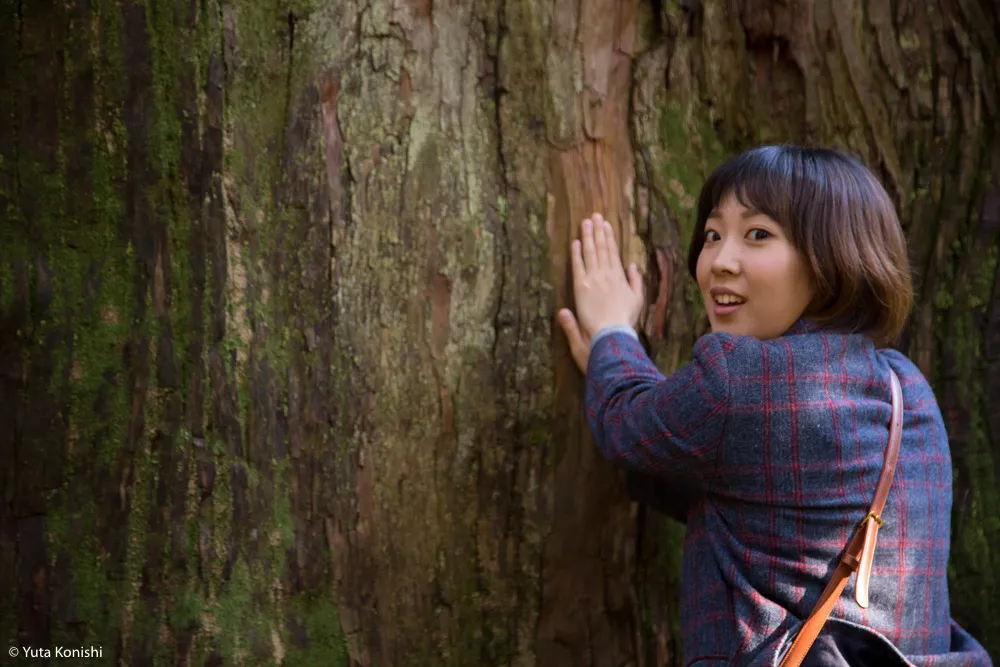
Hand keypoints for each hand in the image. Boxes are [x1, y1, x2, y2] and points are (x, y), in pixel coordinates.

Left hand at [558, 213, 643, 372]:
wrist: (613, 331)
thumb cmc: (626, 319)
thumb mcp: (637, 299)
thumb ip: (636, 281)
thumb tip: (634, 266)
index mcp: (619, 276)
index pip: (613, 252)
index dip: (609, 237)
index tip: (606, 225)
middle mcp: (606, 274)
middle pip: (601, 248)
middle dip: (598, 230)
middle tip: (594, 216)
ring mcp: (594, 278)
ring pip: (590, 252)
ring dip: (588, 236)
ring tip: (585, 222)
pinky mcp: (581, 286)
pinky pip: (578, 266)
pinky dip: (576, 253)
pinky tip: (575, 242)